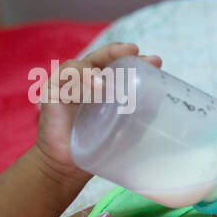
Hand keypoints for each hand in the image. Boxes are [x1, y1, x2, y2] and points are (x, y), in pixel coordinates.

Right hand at [34, 42, 161, 185]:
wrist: (68, 166)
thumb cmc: (100, 144)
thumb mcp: (128, 127)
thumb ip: (143, 112)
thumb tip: (165, 100)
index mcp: (105, 84)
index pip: (120, 65)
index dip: (137, 60)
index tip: (156, 61)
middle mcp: (86, 80)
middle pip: (101, 58)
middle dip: (117, 52)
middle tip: (134, 50)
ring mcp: (68, 84)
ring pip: (81, 66)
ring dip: (97, 67)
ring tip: (109, 80)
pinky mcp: (51, 92)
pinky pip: (64, 79)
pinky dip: (80, 79)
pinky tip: (94, 86)